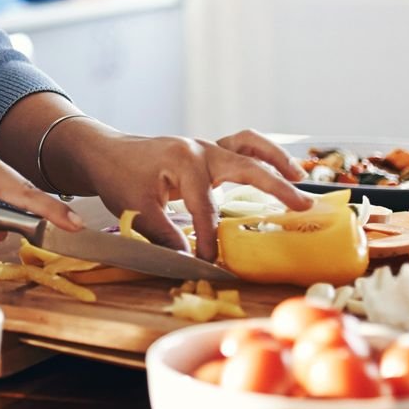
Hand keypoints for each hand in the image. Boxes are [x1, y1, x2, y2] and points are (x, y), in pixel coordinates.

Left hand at [61, 128, 313, 260]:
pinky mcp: (206, 152)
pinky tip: (279, 169)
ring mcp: (206, 147)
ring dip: (276, 160)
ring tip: (300, 178)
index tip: (212, 262)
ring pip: (249, 146)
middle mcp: (201, 149)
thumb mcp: (135, 209)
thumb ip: (164, 234)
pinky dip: (261, 155)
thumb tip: (189, 259)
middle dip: (276, 187)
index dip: (210, 239)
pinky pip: (241, 147)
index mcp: (184, 161)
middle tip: (303, 207)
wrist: (105, 152)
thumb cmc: (117, 177)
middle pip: (247, 167)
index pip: (206, 208)